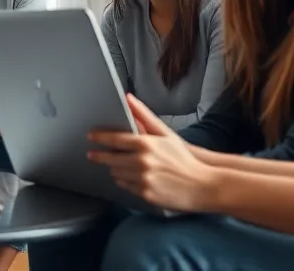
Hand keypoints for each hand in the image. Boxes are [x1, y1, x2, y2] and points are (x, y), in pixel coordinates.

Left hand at [87, 94, 217, 212]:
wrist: (202, 185)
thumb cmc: (183, 158)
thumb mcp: (165, 133)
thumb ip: (144, 115)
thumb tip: (128, 98)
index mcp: (146, 144)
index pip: (114, 139)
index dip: (100, 137)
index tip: (90, 137)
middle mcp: (141, 162)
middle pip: (111, 159)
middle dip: (101, 156)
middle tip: (93, 154)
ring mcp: (143, 179)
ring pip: (116, 173)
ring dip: (114, 169)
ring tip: (117, 165)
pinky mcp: (145, 194)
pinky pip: (126, 187)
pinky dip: (125, 181)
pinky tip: (131, 177)